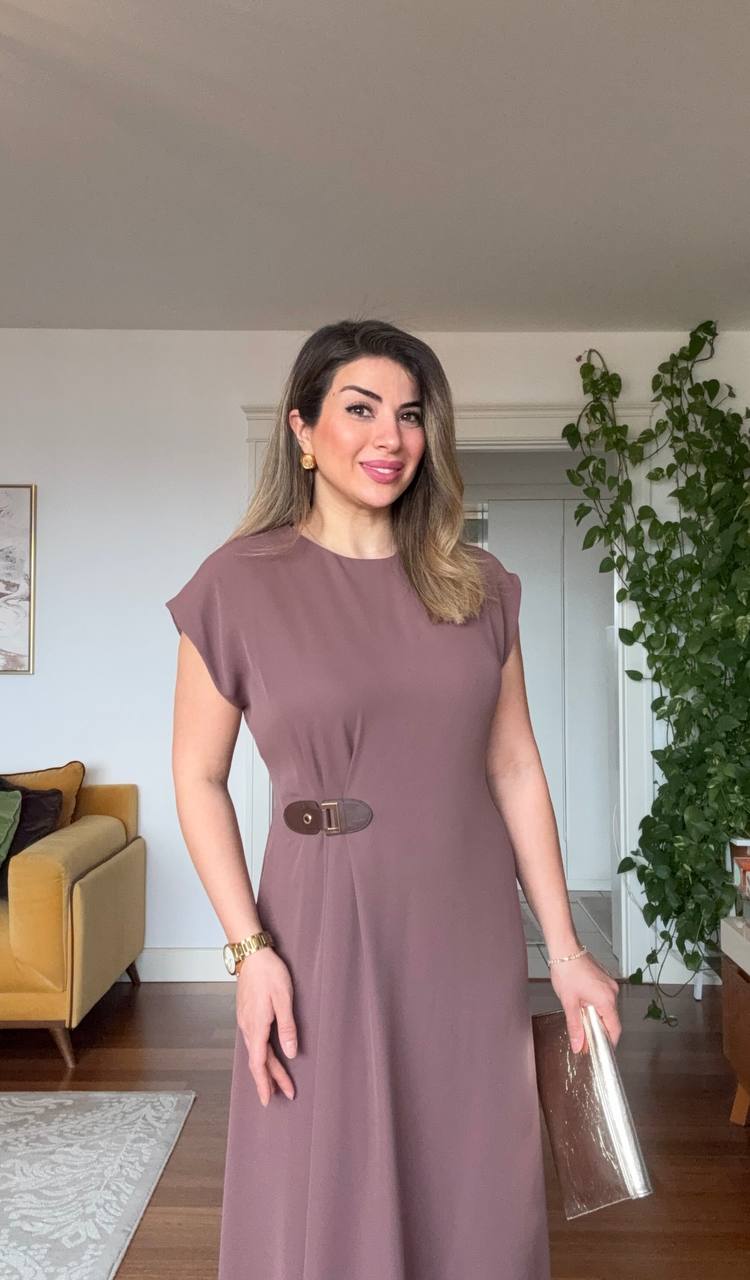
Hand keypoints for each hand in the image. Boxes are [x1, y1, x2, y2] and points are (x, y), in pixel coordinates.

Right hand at [236, 947, 297, 1105]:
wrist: (252, 954)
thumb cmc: (270, 973)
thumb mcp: (284, 999)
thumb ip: (287, 1027)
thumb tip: (290, 1053)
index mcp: (257, 1026)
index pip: (258, 1063)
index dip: (265, 1083)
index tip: (269, 1100)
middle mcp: (248, 1027)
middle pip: (258, 1061)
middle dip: (271, 1079)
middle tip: (285, 1094)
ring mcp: (246, 1020)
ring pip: (255, 1051)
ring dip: (266, 1068)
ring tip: (276, 1082)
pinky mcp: (247, 1014)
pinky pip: (254, 1041)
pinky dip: (261, 1054)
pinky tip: (266, 1056)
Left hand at [548, 948, 620, 1053]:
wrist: (565, 949)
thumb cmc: (566, 971)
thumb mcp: (569, 1003)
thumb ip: (575, 1026)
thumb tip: (578, 1046)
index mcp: (606, 1000)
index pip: (614, 1029)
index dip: (609, 1042)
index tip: (601, 1050)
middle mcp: (612, 992)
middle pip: (612, 1019)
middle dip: (601, 1030)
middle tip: (587, 1039)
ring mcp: (610, 985)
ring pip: (608, 1009)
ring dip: (598, 1017)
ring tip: (583, 1021)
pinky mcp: (605, 980)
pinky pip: (605, 999)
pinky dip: (598, 1006)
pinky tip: (585, 1006)